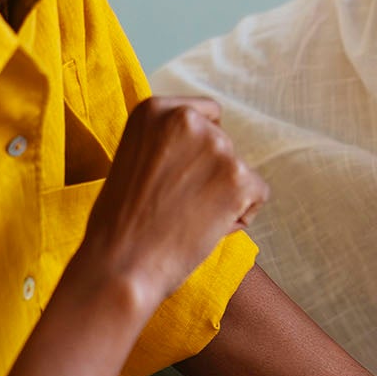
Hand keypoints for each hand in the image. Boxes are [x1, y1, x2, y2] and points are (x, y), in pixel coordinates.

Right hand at [72, 96, 267, 309]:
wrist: (119, 266)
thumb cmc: (121, 223)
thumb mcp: (133, 160)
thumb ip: (166, 144)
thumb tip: (203, 149)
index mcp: (155, 109)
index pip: (206, 114)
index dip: (199, 149)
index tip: (180, 175)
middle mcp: (188, 119)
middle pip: (224, 144)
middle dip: (211, 175)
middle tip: (177, 206)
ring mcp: (216, 147)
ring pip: (242, 171)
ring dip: (225, 196)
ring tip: (188, 220)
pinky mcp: (238, 178)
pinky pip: (257, 195)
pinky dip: (240, 216)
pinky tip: (207, 230)